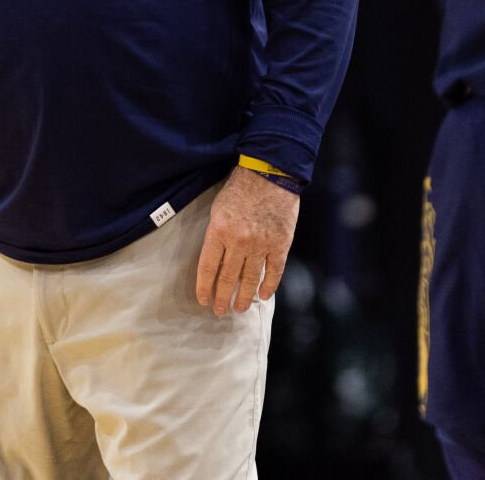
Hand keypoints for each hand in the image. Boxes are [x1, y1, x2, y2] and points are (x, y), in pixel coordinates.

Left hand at [196, 166, 298, 316]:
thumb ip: (217, 235)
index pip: (208, 267)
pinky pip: (274, 271)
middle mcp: (239, 241)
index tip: (203, 300)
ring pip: (250, 279)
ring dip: (244, 297)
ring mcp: (261, 244)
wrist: (270, 174)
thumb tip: (216, 261)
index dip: (205, 287)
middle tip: (220, 311)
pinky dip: (268, 285)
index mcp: (219, 231)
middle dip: (223, 297)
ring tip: (239, 308)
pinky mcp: (280, 243)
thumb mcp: (218, 209)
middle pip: (228, 277)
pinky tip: (263, 296)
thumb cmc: (240, 188)